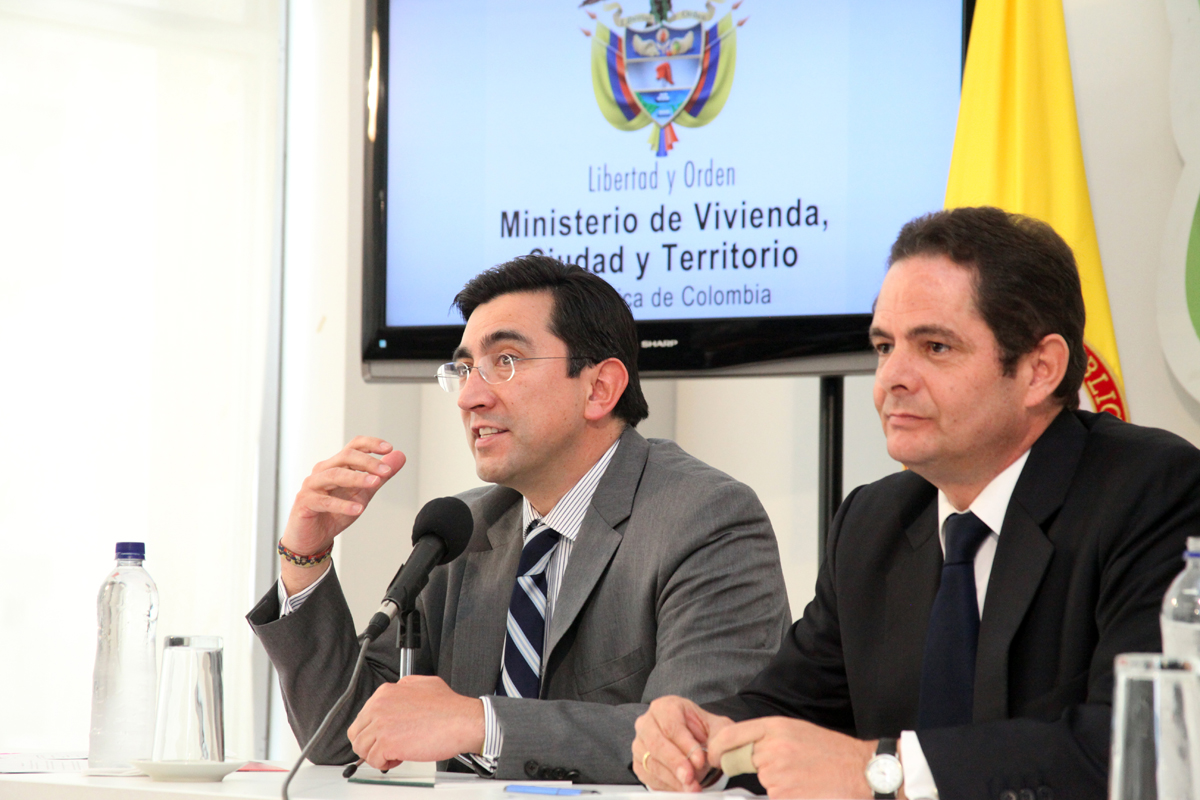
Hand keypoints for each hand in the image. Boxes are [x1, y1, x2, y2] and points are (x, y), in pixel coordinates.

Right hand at [279, 437, 404, 590]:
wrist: (312, 539)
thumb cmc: (334, 513)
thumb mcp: (363, 493)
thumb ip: (380, 476)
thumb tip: (400, 456)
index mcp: (337, 465)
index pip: (354, 447)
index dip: (371, 444)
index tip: (389, 448)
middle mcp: (323, 471)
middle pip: (345, 457)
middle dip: (368, 462)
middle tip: (386, 470)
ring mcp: (312, 486)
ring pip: (334, 475)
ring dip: (356, 478)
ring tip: (375, 483)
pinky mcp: (305, 503)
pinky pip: (324, 501)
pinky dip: (342, 505)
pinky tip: (358, 509)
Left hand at [347, 676, 484, 769]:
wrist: (462, 721)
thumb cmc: (449, 708)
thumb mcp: (422, 684)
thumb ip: (403, 688)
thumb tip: (398, 694)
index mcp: (385, 693)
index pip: (363, 716)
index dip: (373, 730)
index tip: (383, 735)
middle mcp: (379, 706)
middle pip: (357, 733)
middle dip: (370, 743)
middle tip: (385, 747)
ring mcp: (381, 725)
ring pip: (361, 749)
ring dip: (376, 755)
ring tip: (393, 753)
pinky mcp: (387, 743)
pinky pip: (373, 760)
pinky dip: (384, 763)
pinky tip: (399, 758)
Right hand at [632, 696, 732, 791]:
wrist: (692, 741)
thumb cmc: (702, 731)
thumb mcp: (716, 728)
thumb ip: (720, 737)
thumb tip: (716, 753)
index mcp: (665, 707)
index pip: (671, 726)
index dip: (685, 745)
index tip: (699, 760)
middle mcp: (647, 723)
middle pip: (656, 744)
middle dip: (676, 763)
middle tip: (691, 778)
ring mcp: (640, 743)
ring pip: (651, 763)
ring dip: (673, 779)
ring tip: (692, 787)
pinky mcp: (638, 763)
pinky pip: (649, 777)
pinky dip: (666, 786)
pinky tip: (681, 788)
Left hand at [707, 717, 877, 798]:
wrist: (861, 771)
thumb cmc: (831, 752)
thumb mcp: (796, 732)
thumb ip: (767, 738)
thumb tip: (738, 750)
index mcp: (774, 727)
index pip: (729, 736)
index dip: (716, 749)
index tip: (713, 757)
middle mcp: (772, 748)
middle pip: (739, 761)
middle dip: (750, 767)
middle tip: (782, 769)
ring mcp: (777, 774)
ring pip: (762, 782)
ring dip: (777, 784)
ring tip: (804, 777)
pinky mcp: (783, 796)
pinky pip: (775, 798)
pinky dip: (788, 795)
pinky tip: (807, 789)